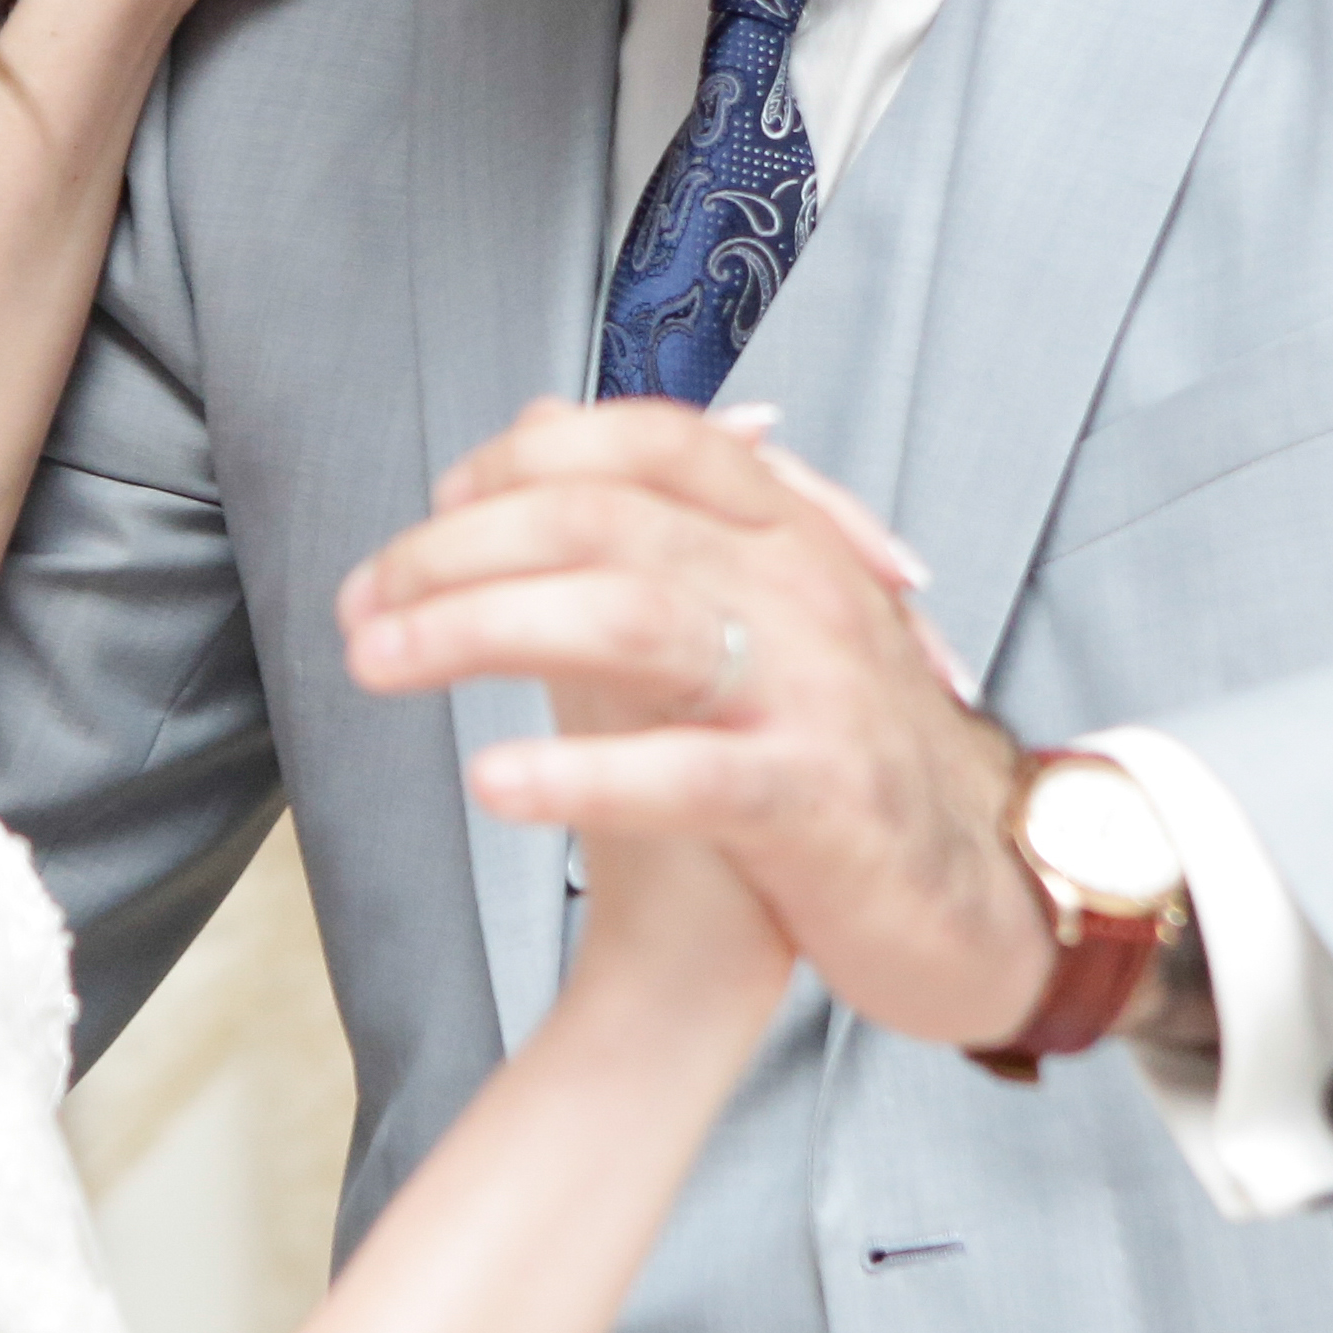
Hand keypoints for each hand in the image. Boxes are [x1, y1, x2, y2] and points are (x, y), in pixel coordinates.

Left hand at [340, 398, 1055, 1049]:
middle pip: (601, 521)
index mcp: (789, 533)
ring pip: (629, 618)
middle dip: (454, 555)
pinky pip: (689, 772)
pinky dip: (580, 773)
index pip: (646, 440)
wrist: (975, 903)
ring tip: (375, 665)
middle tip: (357, 610)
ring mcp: (815, 690)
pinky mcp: (818, 800)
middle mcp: (806, 587)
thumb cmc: (829, 760)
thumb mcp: (739, 626)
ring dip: (478, 631)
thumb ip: (634, 536)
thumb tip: (525, 429)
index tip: (432, 515)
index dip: (521, 464)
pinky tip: (491, 783)